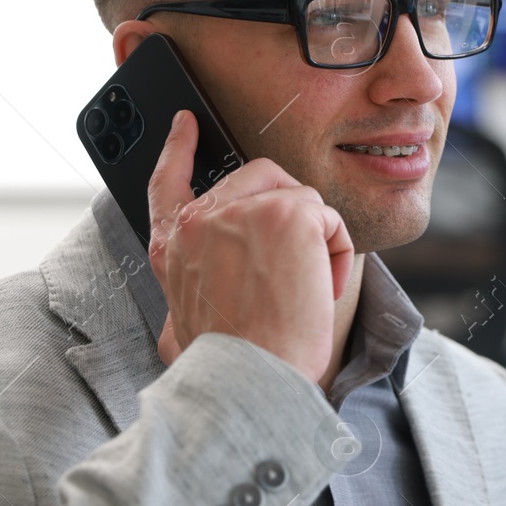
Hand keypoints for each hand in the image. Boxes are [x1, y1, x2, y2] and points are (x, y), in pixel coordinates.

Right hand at [146, 110, 353, 378]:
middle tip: (301, 255)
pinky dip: (337, 253)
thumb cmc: (227, 366)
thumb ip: (186, 304)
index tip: (186, 124)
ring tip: (306, 290)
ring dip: (316, 242)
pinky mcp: (287, 213)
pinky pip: (328, 217)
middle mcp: (200, 221)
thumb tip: (177, 327)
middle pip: (259, 177)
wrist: (249, 381)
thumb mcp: (181, 330)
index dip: (179, 149)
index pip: (168, 182)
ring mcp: (243, 210)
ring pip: (299, 197)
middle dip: (289, 207)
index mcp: (174, 248)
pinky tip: (321, 288)